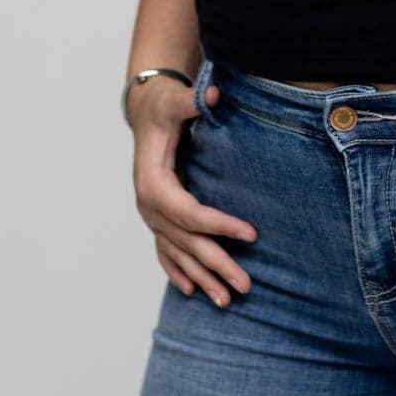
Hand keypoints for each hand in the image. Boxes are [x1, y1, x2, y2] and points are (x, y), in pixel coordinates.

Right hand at [127, 77, 257, 305]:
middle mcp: (149, 205)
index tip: (251, 234)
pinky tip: (192, 290)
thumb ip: (192, 100)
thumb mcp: (175, 100)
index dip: (218, 225)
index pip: (188, 212)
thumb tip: (214, 94)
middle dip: (216, 264)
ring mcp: (151, 216)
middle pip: (186, 241)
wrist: (145, 110)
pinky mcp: (157, 218)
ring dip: (201, 278)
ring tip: (227, 301)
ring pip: (177, 254)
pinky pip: (166, 251)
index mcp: (152, 182)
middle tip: (246, 285)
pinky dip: (178, 272)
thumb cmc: (163, 106)